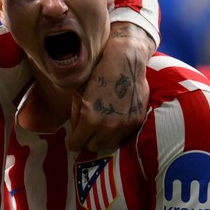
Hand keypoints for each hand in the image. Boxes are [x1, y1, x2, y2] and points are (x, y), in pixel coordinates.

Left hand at [67, 22, 150, 153]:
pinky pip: (123, 136)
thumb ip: (75, 114)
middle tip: (88, 133)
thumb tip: (75, 130)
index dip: (73, 143)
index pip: (77, 144)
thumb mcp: (79, 92)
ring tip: (102, 129)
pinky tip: (115, 121)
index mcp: (89, 119)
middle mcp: (107, 126)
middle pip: (93, 147)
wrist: (125, 62)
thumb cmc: (98, 74)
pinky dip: (117, 132)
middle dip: (88, 141)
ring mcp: (123, 125)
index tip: (73, 142)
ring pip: (109, 145)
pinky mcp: (136, 121)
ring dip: (103, 139)